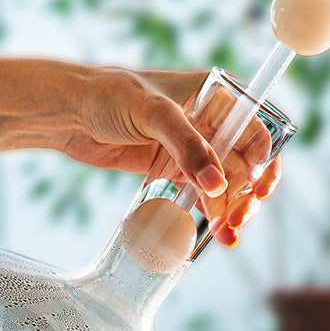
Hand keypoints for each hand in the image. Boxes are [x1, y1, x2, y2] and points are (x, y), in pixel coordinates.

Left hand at [60, 67, 281, 246]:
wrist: (67, 113)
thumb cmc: (109, 95)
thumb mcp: (153, 113)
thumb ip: (186, 145)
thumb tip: (216, 185)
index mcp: (216, 97)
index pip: (253, 130)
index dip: (262, 159)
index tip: (257, 186)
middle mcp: (211, 124)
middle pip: (245, 164)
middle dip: (248, 193)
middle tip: (240, 217)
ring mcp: (194, 150)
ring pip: (227, 185)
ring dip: (233, 209)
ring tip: (228, 233)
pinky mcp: (175, 171)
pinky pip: (202, 196)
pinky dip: (211, 215)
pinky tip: (217, 235)